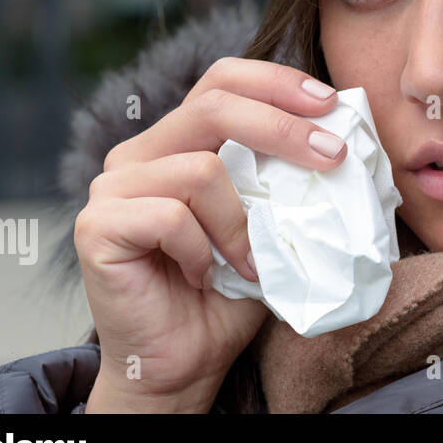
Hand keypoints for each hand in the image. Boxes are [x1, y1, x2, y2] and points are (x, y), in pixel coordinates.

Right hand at [76, 57, 347, 411]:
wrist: (185, 362)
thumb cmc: (230, 291)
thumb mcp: (272, 221)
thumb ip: (288, 176)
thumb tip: (346, 138)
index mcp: (178, 140)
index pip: (222, 79)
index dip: (276, 82)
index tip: (329, 102)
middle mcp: (139, 153)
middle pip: (215, 106)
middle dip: (283, 127)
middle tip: (333, 157)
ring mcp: (112, 187)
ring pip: (201, 169)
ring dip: (243, 222)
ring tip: (251, 262)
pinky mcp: (97, 225)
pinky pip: (171, 215)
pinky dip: (204, 249)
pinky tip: (202, 275)